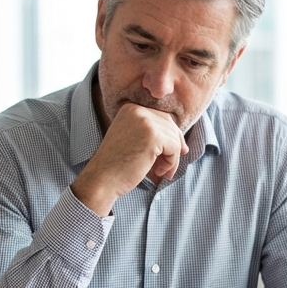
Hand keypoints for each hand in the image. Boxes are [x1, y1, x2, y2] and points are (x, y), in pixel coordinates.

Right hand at [71, 103, 187, 215]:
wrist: (102, 179)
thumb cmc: (117, 165)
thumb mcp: (133, 140)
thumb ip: (152, 133)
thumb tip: (183, 143)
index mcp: (130, 108)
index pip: (161, 117)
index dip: (169, 136)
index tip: (168, 155)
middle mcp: (137, 110)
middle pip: (170, 125)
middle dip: (174, 146)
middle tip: (167, 166)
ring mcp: (145, 122)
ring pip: (174, 138)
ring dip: (172, 158)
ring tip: (160, 171)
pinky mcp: (153, 136)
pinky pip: (175, 148)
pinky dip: (172, 163)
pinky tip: (159, 172)